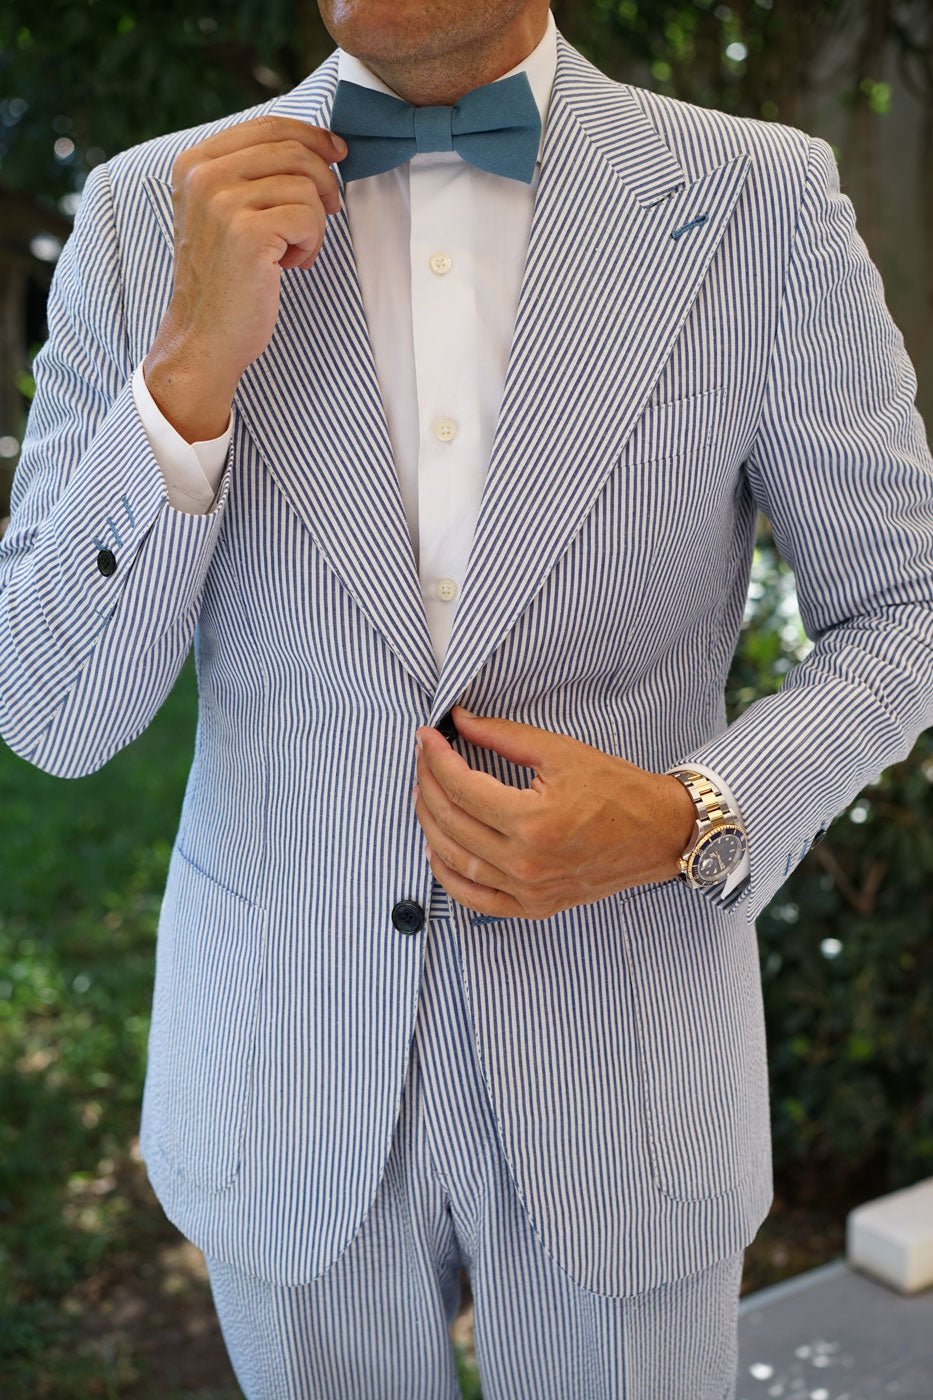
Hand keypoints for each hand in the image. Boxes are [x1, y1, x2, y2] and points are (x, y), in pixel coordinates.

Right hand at [143, 115, 347, 439]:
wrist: (204, 336)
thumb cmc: (224, 279)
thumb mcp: (225, 212)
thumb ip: (253, 174)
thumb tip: (318, 145)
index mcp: (195, 162)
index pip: (268, 126)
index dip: (312, 136)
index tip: (337, 153)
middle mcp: (203, 175)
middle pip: (293, 150)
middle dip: (324, 180)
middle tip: (329, 212)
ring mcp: (222, 202)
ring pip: (305, 185)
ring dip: (314, 222)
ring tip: (292, 251)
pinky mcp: (247, 233)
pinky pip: (308, 217)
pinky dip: (311, 244)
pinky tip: (290, 265)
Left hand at [411, 706, 697, 919]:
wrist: (659, 833)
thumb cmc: (617, 790)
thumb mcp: (560, 752)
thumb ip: (503, 736)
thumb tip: (458, 721)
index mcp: (534, 822)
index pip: (462, 788)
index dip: (435, 758)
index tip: (426, 737)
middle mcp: (527, 863)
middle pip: (451, 822)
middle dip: (427, 785)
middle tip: (423, 759)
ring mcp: (529, 891)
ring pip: (454, 861)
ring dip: (430, 825)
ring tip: (424, 794)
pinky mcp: (534, 906)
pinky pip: (475, 899)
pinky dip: (448, 876)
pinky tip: (437, 850)